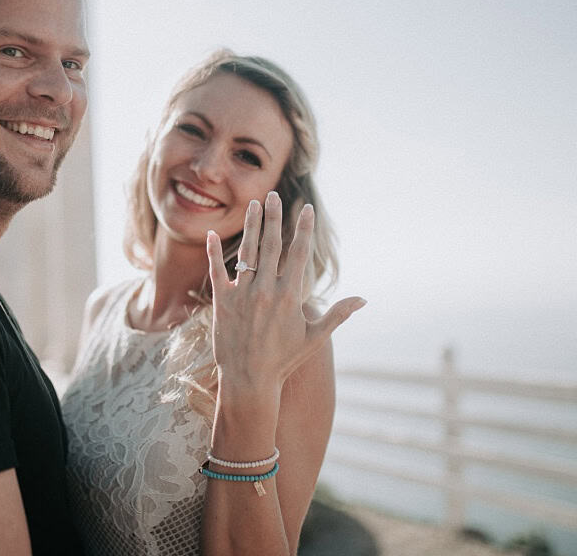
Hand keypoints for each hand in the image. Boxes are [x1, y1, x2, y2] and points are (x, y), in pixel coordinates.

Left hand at [206, 191, 365, 389]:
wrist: (249, 381)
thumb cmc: (284, 361)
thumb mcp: (314, 338)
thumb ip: (338, 315)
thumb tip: (363, 299)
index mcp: (289, 296)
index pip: (298, 254)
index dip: (303, 229)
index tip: (306, 209)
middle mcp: (265, 290)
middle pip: (272, 245)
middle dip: (274, 217)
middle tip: (274, 195)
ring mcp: (242, 295)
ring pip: (247, 252)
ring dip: (251, 226)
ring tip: (253, 204)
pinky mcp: (222, 302)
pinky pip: (217, 271)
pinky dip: (214, 252)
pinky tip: (212, 233)